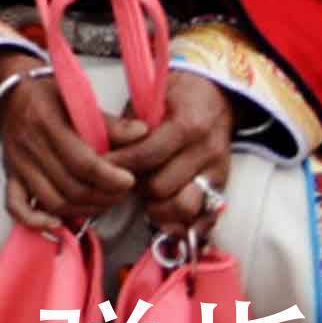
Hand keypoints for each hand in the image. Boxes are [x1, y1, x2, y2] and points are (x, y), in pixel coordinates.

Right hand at [0, 49, 125, 225]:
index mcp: (46, 123)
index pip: (81, 161)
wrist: (12, 96)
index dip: (109, 177)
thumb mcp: (78, 99)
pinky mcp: (11, 176)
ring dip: (84, 209)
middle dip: (104, 196)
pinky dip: (36, 221)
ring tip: (105, 201)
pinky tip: (57, 224)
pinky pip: (16, 207)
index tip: (130, 180)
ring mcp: (18, 165)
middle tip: (123, 191)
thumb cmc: (50, 97)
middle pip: (70, 186)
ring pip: (53, 202)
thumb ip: (110, 121)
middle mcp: (29, 146)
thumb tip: (142, 133)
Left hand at [115, 68, 237, 235]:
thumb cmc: (175, 98)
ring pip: (184, 207)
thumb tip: (101, 152)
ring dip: (158, 208)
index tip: (98, 167)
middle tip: (120, 183)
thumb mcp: (150, 100)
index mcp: (187, 125)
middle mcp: (206, 151)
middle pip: (162, 186)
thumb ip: (129, 127)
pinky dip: (184, 225)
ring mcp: (217, 173)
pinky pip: (205, 218)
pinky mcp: (223, 188)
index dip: (119, 164)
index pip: (147, 154)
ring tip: (145, 200)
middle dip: (136, 188)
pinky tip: (166, 222)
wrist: (215, 98)